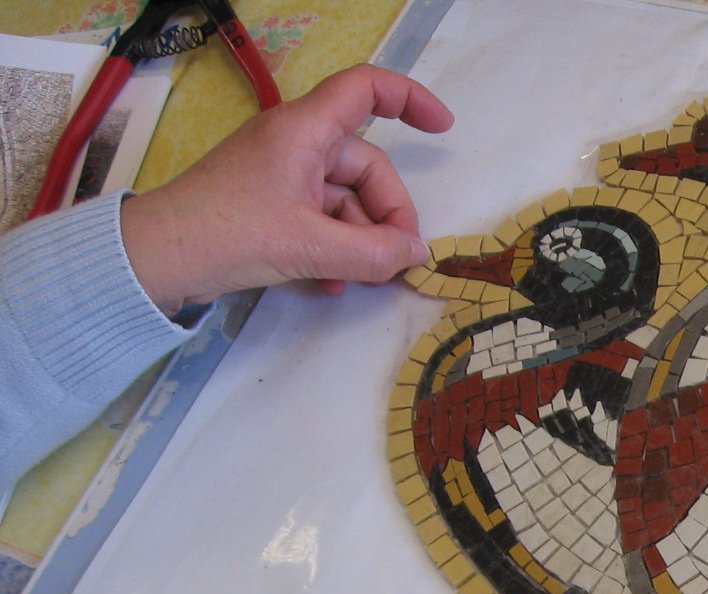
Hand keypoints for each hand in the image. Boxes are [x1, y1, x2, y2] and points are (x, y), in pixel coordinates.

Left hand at [121, 64, 454, 314]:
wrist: (158, 259)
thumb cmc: (226, 234)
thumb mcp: (309, 247)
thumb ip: (373, 253)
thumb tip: (415, 255)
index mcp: (303, 132)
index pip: (365, 90)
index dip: (409, 99)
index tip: (443, 128)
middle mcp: (296, 145)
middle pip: (366, 165)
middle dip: (387, 213)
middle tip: (395, 258)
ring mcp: (283, 176)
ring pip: (347, 200)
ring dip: (360, 240)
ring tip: (357, 278)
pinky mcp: (272, 205)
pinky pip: (323, 220)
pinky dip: (336, 249)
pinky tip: (333, 283)